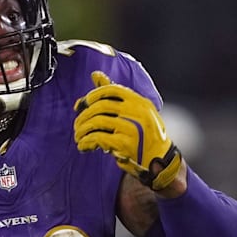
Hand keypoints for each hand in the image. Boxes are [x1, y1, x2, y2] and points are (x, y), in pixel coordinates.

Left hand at [74, 70, 182, 190]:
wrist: (159, 161)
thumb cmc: (144, 135)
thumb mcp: (135, 112)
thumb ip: (115, 96)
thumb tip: (95, 75)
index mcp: (140, 102)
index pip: (112, 89)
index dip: (93, 95)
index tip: (82, 104)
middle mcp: (138, 112)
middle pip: (101, 107)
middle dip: (83, 116)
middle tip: (77, 126)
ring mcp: (132, 128)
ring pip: (97, 122)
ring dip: (82, 130)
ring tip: (79, 137)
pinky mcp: (125, 144)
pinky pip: (97, 138)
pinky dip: (86, 142)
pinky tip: (84, 146)